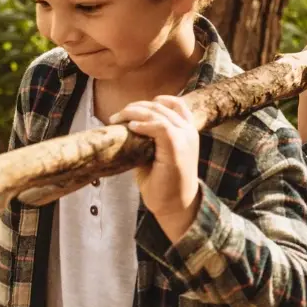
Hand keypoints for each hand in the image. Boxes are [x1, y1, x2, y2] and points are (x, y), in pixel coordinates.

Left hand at [109, 96, 201, 239]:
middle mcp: (189, 132)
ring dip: (135, 113)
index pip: (176, 103)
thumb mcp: (156, 154)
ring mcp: (185, 139)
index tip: (135, 108)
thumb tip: (127, 126)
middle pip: (162, 106)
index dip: (155, 100)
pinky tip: (131, 128)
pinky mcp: (177, 149)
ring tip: (118, 120)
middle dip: (136, 107)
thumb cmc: (164, 182)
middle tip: (117, 116)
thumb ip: (149, 138)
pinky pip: (160, 127)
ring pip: (158, 113)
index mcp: (188, 131)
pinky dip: (144, 124)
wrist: (175, 205)